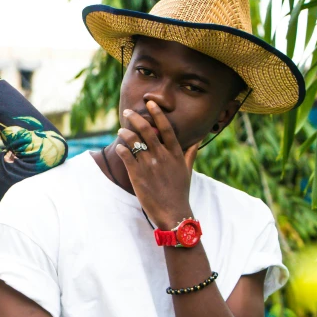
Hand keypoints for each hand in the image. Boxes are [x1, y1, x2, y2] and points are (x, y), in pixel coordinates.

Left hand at [114, 101, 198, 229]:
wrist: (173, 213)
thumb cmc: (180, 192)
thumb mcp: (187, 170)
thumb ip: (189, 153)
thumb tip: (196, 140)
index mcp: (175, 154)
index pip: (166, 128)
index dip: (158, 114)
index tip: (151, 103)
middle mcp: (162, 156)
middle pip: (147, 131)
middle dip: (136, 118)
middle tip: (128, 111)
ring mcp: (150, 165)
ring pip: (134, 142)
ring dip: (126, 133)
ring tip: (121, 130)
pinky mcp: (138, 175)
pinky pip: (127, 157)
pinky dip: (122, 149)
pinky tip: (119, 146)